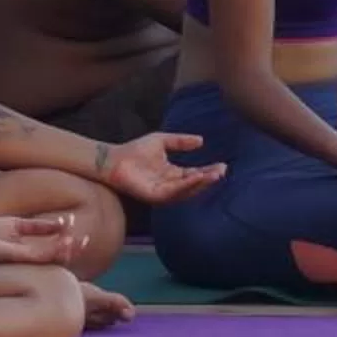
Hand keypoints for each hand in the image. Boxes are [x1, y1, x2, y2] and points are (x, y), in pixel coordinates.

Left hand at [0, 212, 88, 266]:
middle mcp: (25, 261)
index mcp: (27, 255)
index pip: (54, 253)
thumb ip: (35, 227)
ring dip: (66, 251)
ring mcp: (21, 260)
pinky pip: (39, 255)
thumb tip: (58, 224)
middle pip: (56, 259)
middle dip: (73, 250)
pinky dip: (54, 249)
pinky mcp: (14, 256)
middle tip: (85, 240)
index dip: (70, 245)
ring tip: (77, 241)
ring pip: (51, 259)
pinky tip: (64, 241)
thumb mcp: (13, 226)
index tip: (81, 234)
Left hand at [100, 133, 224, 204]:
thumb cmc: (135, 150)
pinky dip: (186, 186)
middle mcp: (170, 186)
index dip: (208, 171)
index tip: (222, 165)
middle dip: (209, 179)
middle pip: (194, 185)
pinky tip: (196, 177)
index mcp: (172, 174)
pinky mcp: (155, 196)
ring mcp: (163, 193)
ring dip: (201, 184)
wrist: (114, 159)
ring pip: (187, 191)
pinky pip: (174, 192)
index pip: (194, 174)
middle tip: (222, 171)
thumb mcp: (162, 141)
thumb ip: (181, 141)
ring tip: (214, 175)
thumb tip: (201, 140)